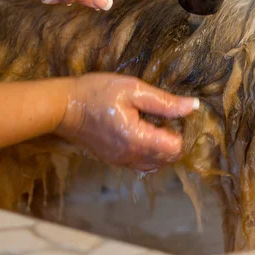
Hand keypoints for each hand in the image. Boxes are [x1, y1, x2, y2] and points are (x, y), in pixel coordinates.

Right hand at [55, 73, 198, 170]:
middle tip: (169, 119)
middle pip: (167, 160)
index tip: (177, 115)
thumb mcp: (133, 90)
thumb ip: (165, 102)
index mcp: (137, 139)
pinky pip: (140, 164)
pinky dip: (149, 153)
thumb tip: (193, 107)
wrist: (62, 106)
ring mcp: (121, 161)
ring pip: (154, 165)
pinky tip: (145, 133)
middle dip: (175, 141)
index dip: (182, 132)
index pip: (175, 149)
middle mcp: (130, 156)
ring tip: (157, 126)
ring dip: (162, 149)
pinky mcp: (113, 160)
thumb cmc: (96, 92)